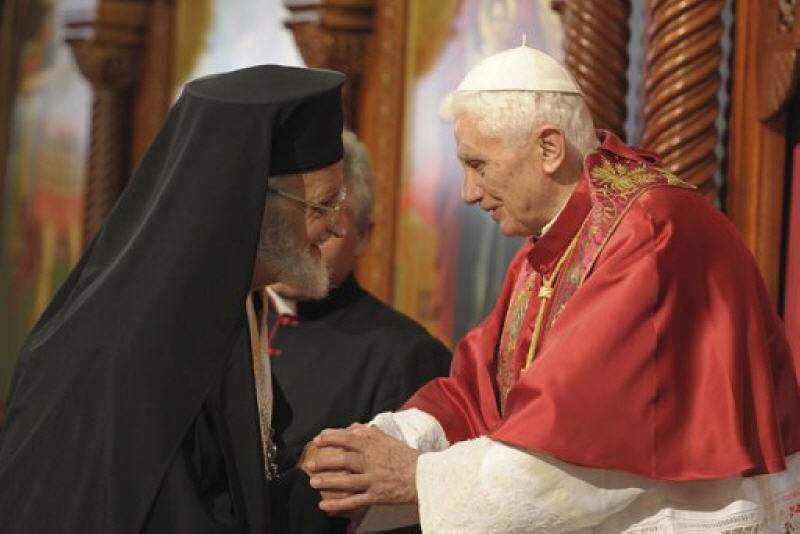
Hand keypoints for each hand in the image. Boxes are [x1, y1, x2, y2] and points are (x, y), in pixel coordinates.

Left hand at [305, 424, 419, 513]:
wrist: (424, 477)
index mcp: (375, 446)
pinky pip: (354, 501)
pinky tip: (324, 506)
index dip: (331, 437)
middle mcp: (372, 462)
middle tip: (310, 464)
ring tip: (313, 482)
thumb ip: (370, 433)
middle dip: (324, 461)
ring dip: (327, 481)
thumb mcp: (389, 440)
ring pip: (346, 481)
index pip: (349, 438)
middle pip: (343, 460)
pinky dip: (338, 505)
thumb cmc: (406, 458)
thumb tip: (352, 428)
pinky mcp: (376, 496)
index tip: (319, 439)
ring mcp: (373, 479)